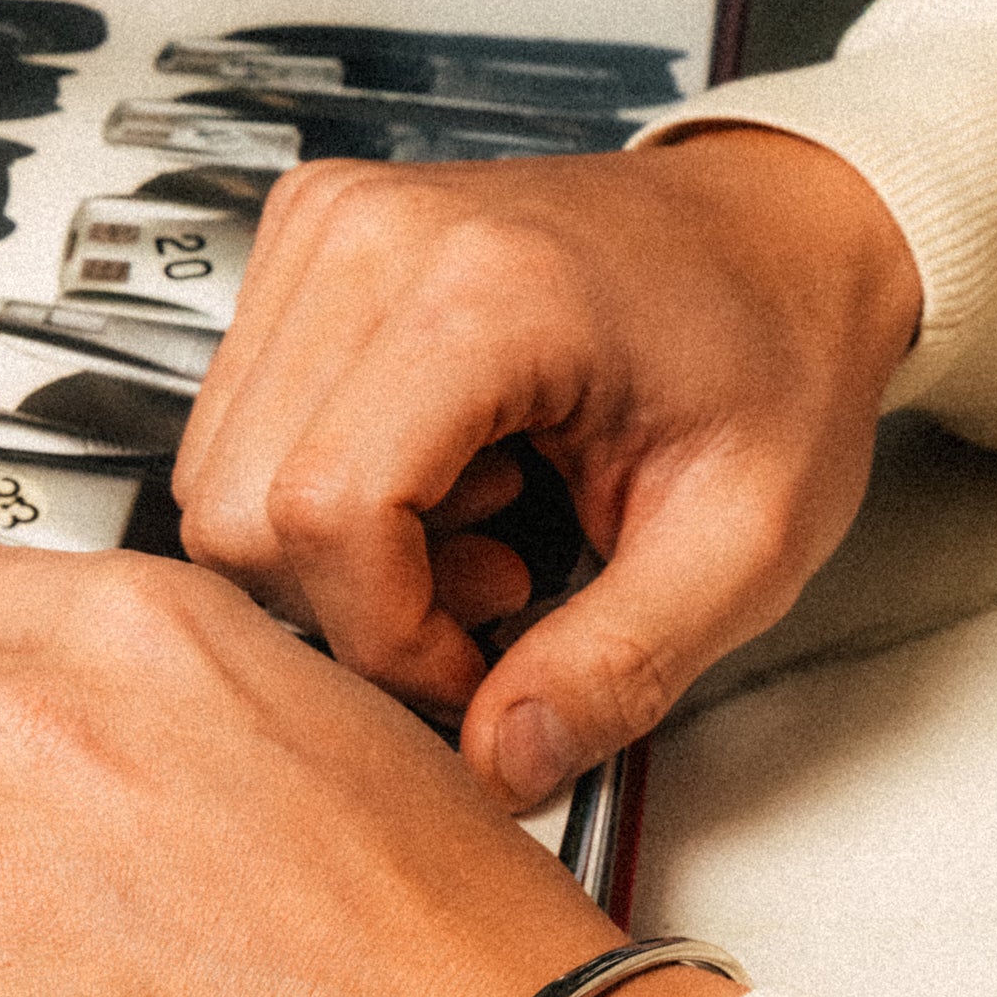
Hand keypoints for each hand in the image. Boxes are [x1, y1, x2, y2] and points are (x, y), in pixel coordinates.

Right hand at [174, 129, 922, 809]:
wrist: (777, 235)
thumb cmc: (772, 353)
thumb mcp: (746, 541)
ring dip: (334, 556)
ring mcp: (323, 231)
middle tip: (490, 586)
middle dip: (353, 604)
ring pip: (219, 485)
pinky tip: (435, 480)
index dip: (387, 638)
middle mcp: (373, 236)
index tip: (477, 665)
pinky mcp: (299, 250)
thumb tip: (496, 765)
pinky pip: (233, 437)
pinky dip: (318, 499)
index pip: (327, 512)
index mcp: (488, 289)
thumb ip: (618, 668)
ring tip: (474, 528)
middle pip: (242, 510)